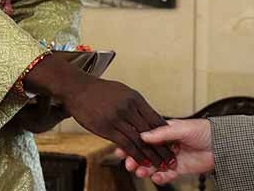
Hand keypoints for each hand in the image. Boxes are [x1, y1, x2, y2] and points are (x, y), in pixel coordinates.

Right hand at [23, 56, 175, 169]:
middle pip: (151, 131)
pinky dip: (135, 155)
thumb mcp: (123, 91)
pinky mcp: (107, 128)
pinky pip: (125, 144)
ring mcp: (118, 118)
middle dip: (163, 147)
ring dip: (151, 155)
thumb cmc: (100, 90)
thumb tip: (147, 116)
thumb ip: (136, 104)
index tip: (174, 143)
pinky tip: (141, 162)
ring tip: (161, 165)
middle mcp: (129, 108)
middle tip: (172, 158)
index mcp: (136, 98)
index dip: (166, 133)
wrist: (78, 88)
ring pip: (140, 140)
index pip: (156, 118)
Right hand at [117, 119, 212, 185]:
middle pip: (146, 153)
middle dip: (136, 158)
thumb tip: (143, 134)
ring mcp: (171, 157)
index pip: (144, 137)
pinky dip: (159, 177)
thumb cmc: (204, 130)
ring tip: (140, 171)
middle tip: (129, 163)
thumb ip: (162, 133)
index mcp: (165, 131)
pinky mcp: (178, 169)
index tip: (122, 148)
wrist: (222, 145)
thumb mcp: (182, 128)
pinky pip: (165, 175)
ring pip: (153, 165)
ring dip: (145, 168)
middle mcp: (166, 145)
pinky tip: (156, 177)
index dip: (132, 143)